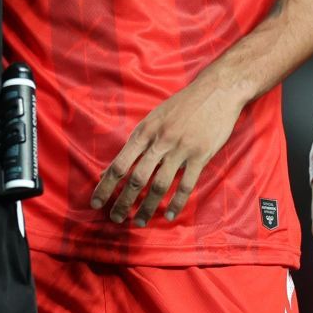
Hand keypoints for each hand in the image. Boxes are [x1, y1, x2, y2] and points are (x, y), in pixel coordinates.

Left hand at [92, 75, 246, 224]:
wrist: (217, 90)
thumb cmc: (182, 105)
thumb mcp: (154, 117)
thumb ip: (137, 142)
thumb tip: (116, 165)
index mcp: (144, 131)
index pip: (119, 163)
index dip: (105, 185)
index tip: (95, 202)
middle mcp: (159, 141)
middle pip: (136, 178)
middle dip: (123, 202)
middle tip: (115, 219)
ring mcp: (180, 149)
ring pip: (159, 185)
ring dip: (148, 207)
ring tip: (140, 222)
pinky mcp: (201, 155)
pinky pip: (186, 184)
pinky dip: (177, 203)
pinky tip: (170, 215)